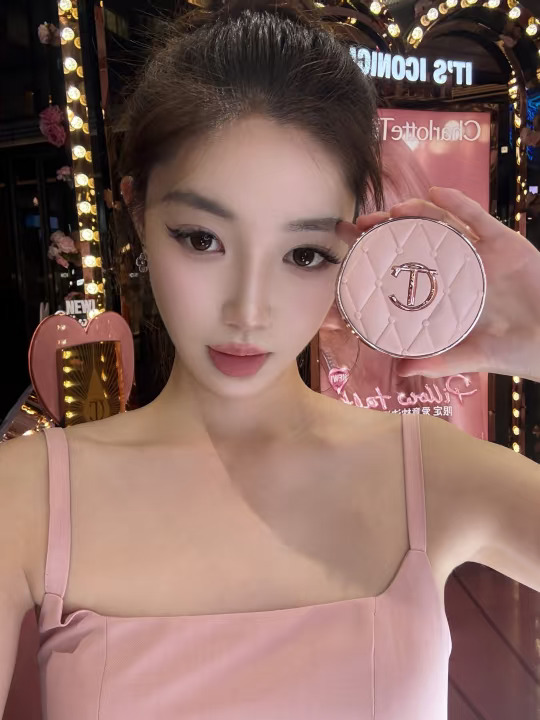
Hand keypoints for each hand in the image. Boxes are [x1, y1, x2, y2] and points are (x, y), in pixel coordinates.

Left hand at [336, 187, 539, 380]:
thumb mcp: (471, 356)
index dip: (382, 259)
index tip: (353, 252)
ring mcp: (481, 255)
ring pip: (444, 226)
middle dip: (390, 231)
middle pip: (419, 242)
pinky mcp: (505, 243)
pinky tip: (436, 194)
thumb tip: (403, 370)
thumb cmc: (515, 351)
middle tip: (363, 225)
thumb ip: (439, 361)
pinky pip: (478, 219)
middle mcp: (459, 270)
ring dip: (418, 214)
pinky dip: (457, 204)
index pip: (408, 271)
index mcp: (448, 293)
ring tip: (394, 210)